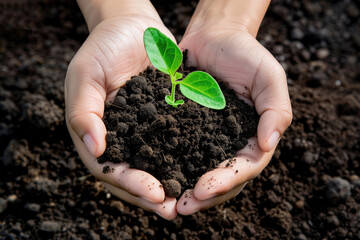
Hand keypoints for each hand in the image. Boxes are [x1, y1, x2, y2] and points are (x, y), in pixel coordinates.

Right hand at [65, 12, 177, 219]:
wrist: (133, 27)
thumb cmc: (104, 46)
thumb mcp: (85, 73)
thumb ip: (83, 110)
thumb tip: (94, 149)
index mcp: (96, 133)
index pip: (108, 168)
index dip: (129, 184)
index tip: (154, 193)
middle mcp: (119, 138)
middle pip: (132, 176)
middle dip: (152, 195)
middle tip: (175, 209)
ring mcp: (142, 132)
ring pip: (154, 167)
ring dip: (171, 185)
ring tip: (191, 199)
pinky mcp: (163, 122)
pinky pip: (173, 146)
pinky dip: (184, 160)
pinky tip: (201, 170)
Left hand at [176, 23, 291, 213]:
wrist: (213, 35)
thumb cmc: (245, 53)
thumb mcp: (269, 76)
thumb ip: (276, 110)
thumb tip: (268, 144)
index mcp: (253, 136)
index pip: (244, 167)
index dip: (227, 181)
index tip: (205, 189)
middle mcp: (229, 142)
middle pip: (220, 178)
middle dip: (203, 195)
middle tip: (182, 207)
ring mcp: (206, 137)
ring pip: (197, 170)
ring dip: (183, 187)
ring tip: (166, 201)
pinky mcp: (184, 128)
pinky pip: (177, 150)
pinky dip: (168, 165)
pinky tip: (153, 175)